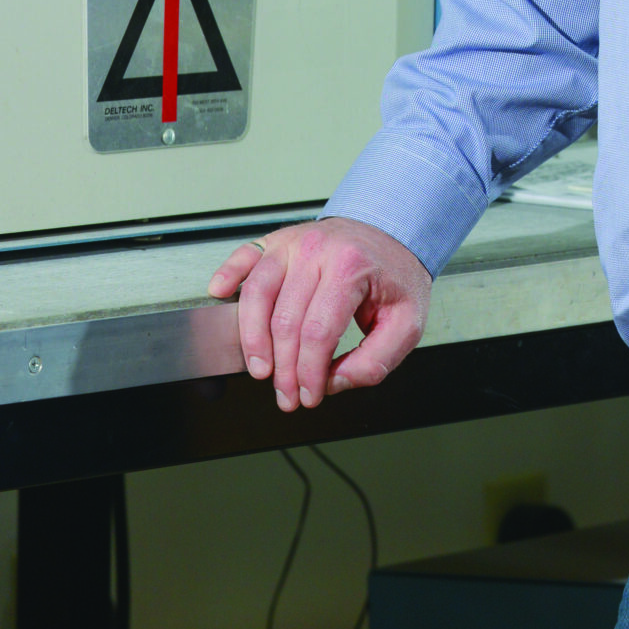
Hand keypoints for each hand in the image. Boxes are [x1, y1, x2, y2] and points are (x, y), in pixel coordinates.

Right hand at [208, 218, 430, 413]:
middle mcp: (318, 251)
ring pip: (257, 294)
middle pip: (285, 321)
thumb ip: (377, 359)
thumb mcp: (407, 322)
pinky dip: (228, 276)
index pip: (318, 332)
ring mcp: (293, 243)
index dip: (309, 372)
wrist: (390, 232)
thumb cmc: (394, 276)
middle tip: (287, 395)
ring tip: (259, 369)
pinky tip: (221, 296)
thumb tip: (335, 382)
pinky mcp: (278, 240)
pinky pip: (244, 256)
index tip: (309, 396)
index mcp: (351, 268)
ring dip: (252, 339)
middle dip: (283, 368)